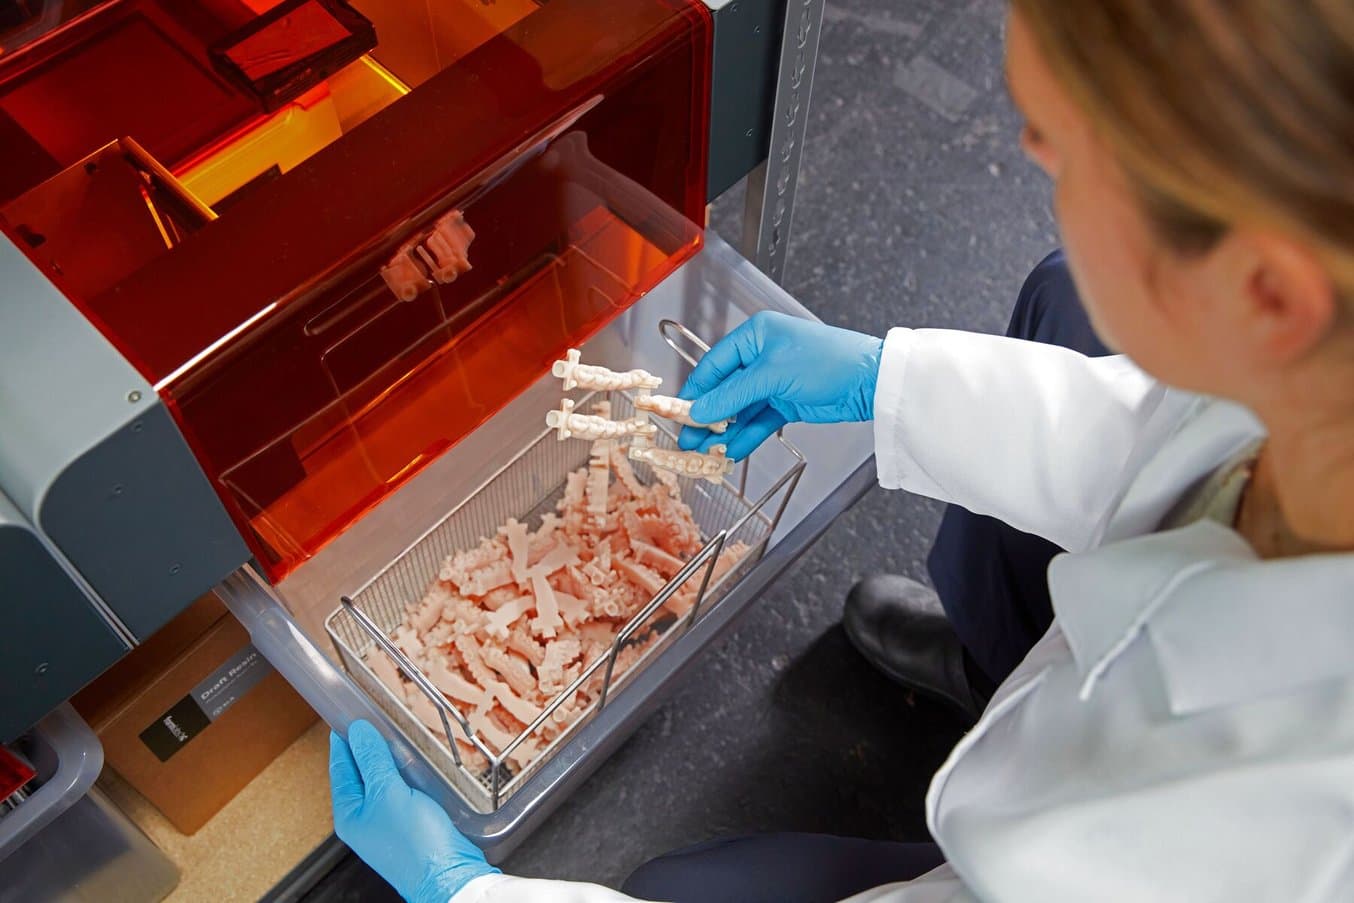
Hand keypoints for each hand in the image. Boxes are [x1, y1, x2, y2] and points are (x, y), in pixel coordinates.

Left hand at [330, 721, 498, 902]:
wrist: (450, 876)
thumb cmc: (415, 843)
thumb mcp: (389, 793)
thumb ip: (373, 760)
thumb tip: (358, 732)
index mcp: (350, 813)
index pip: (341, 766)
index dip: (344, 738)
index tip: (348, 713)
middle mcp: (365, 818)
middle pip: (363, 772)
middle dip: (369, 746)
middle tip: (378, 717)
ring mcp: (388, 821)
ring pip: (385, 780)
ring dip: (392, 759)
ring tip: (399, 735)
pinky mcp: (411, 822)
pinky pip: (404, 790)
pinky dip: (409, 774)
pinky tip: (420, 762)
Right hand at [677, 311, 883, 459]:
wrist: (871, 381)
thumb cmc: (828, 361)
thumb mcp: (773, 374)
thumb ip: (733, 394)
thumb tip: (700, 410)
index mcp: (755, 336)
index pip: (714, 365)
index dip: (696, 390)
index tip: (678, 413)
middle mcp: (761, 356)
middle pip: (724, 390)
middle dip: (706, 416)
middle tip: (687, 440)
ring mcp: (774, 381)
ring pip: (740, 410)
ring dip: (724, 432)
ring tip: (705, 454)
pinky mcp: (786, 403)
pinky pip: (758, 421)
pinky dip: (745, 437)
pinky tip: (731, 452)